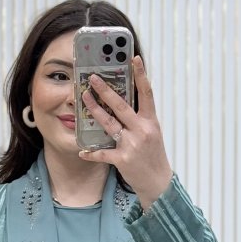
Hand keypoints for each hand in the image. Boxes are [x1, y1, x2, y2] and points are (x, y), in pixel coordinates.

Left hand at [79, 55, 172, 207]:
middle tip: (93, 78)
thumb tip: (123, 102)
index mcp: (151, 122)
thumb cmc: (153, 156)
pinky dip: (92, 153)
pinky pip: (103, 154)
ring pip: (109, 124)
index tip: (134, 58)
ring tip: (83, 98)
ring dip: (95, 110)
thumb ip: (140, 118)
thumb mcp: (152, 134)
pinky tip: (82, 151)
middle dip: (105, 90)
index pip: (147, 94)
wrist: (158, 183)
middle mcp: (142, 130)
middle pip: (121, 106)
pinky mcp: (123, 160)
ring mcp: (132, 145)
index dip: (141, 75)